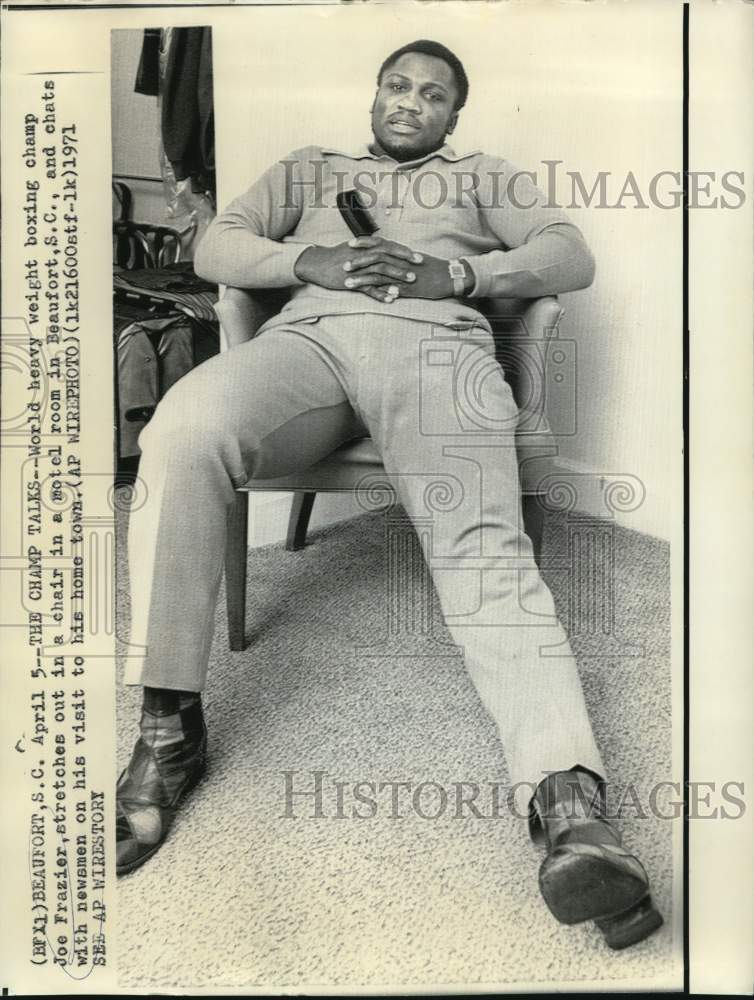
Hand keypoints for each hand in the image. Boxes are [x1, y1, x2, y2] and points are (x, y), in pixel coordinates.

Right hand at [294, 239, 420, 302]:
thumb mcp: (355, 251)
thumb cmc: (337, 257)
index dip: (405, 252)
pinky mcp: (352, 281)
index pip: (390, 247)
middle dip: (405, 261)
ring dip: (397, 276)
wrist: (317, 264)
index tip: (419, 257)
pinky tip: (391, 299)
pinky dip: (380, 294)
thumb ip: (371, 250)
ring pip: (381, 271)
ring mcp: (359, 269)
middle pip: (389, 256)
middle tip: (420, 267)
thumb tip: (386, 252)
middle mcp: (364, 255)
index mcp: (366, 247)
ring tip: (411, 282)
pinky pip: (368, 288)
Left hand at [344, 236, 461, 300]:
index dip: (364, 243)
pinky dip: (377, 292)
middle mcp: (400, 261)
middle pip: (375, 258)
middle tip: (343, 265)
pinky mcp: (407, 288)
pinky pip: (389, 289)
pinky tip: (365, 295)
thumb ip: (400, 257)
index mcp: (401, 252)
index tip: (350, 243)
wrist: (450, 277)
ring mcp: (402, 274)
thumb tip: (389, 255)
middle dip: (357, 261)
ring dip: (361, 278)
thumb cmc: (433, 268)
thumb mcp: (414, 259)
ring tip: (346, 283)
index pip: (380, 243)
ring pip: (378, 274)